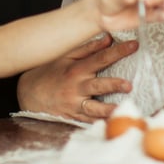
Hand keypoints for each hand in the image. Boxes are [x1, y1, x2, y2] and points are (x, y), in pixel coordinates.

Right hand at [17, 34, 137, 121]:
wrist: (28, 94)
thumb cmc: (50, 72)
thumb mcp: (65, 56)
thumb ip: (88, 48)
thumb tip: (108, 38)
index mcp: (76, 69)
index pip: (101, 58)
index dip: (118, 51)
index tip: (134, 45)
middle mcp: (76, 87)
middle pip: (98, 85)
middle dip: (113, 85)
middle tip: (128, 85)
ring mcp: (74, 104)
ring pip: (94, 108)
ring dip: (108, 110)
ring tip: (122, 110)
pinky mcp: (73, 117)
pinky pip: (88, 121)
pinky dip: (99, 123)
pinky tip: (112, 124)